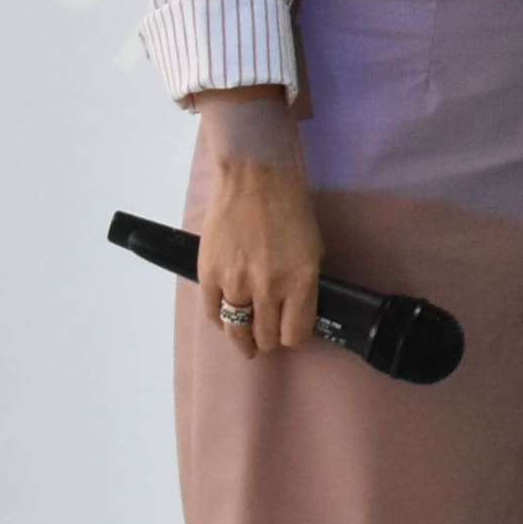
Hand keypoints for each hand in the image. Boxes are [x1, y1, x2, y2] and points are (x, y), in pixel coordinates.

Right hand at [195, 87, 320, 361]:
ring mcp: (236, 284)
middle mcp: (269, 288)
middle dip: (267, 340)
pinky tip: (226, 319)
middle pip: (265, 336)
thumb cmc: (290, 210)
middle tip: (266, 338)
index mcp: (301, 281)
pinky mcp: (209, 276)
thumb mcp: (313, 250)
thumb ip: (304, 285)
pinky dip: (220, 320)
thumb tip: (295, 312)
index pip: (295, 333)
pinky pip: (213, 312)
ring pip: (236, 331)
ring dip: (242, 339)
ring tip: (245, 343)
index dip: (292, 336)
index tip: (289, 333)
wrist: (254, 180)